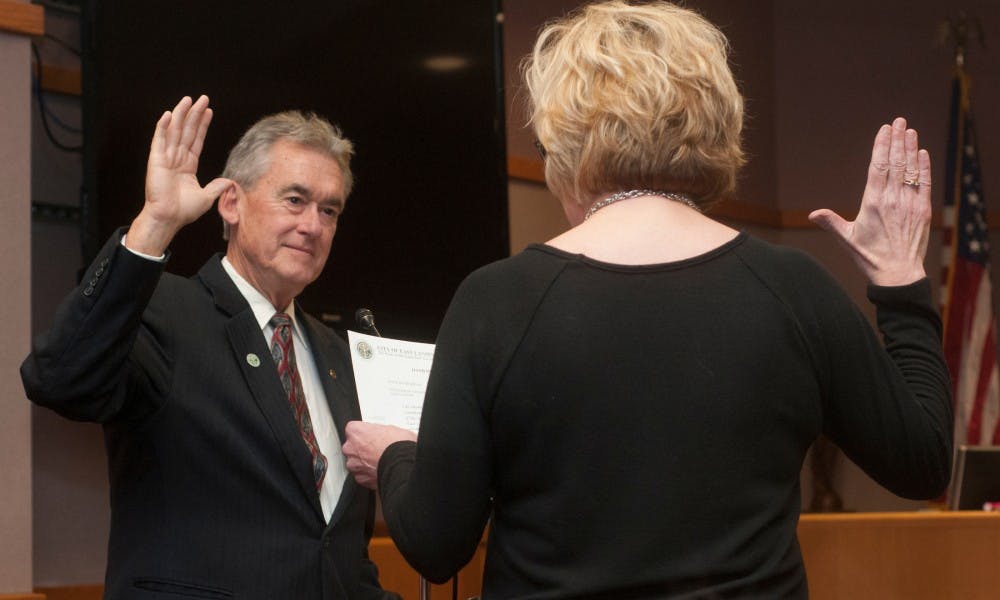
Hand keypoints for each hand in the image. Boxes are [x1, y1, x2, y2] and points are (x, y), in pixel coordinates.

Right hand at [126, 95, 232, 255]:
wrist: (169, 218)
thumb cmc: (184, 211)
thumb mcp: (206, 196)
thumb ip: (217, 186)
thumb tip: (230, 181)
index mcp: (188, 165)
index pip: (196, 140)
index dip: (202, 125)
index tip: (209, 111)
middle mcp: (177, 158)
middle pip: (187, 131)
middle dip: (194, 114)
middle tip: (202, 98)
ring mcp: (166, 157)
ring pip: (174, 131)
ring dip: (181, 114)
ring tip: (188, 99)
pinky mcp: (157, 160)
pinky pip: (159, 140)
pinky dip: (162, 127)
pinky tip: (167, 114)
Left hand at [342, 421, 416, 489]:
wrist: (403, 465)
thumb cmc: (398, 446)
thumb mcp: (391, 428)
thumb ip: (379, 431)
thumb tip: (383, 434)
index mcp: (355, 432)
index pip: (353, 430)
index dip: (365, 433)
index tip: (372, 436)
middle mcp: (350, 448)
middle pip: (352, 447)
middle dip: (363, 449)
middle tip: (378, 449)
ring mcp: (353, 465)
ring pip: (356, 463)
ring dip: (365, 463)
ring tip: (381, 461)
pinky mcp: (360, 479)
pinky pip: (362, 475)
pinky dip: (369, 474)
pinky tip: (381, 470)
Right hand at [809, 117, 931, 285]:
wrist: (898, 275)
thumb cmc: (869, 257)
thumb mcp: (847, 239)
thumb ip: (831, 222)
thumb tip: (813, 213)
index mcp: (872, 203)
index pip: (878, 167)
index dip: (882, 145)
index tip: (884, 129)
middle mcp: (892, 199)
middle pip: (895, 163)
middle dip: (897, 140)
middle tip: (899, 121)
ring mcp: (910, 204)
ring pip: (910, 170)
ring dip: (910, 148)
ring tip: (910, 131)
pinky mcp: (923, 211)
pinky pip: (924, 183)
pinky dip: (923, 167)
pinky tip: (922, 153)